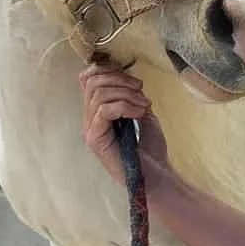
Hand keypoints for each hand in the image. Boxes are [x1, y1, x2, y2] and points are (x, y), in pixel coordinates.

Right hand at [79, 64, 172, 191]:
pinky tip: (140, 113)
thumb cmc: (150, 150)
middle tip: (141, 90)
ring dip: (126, 93)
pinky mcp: (95, 138)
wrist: (156, 175)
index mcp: (98, 111)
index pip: (88, 79)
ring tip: (144, 105)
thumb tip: (132, 81)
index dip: (108, 70)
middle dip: (120, 79)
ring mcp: (90, 129)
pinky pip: (104, 110)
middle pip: (93, 82)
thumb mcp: (143, 113)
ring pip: (98, 94)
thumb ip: (133, 96)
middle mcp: (89, 119)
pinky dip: (125, 106)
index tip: (133, 80)